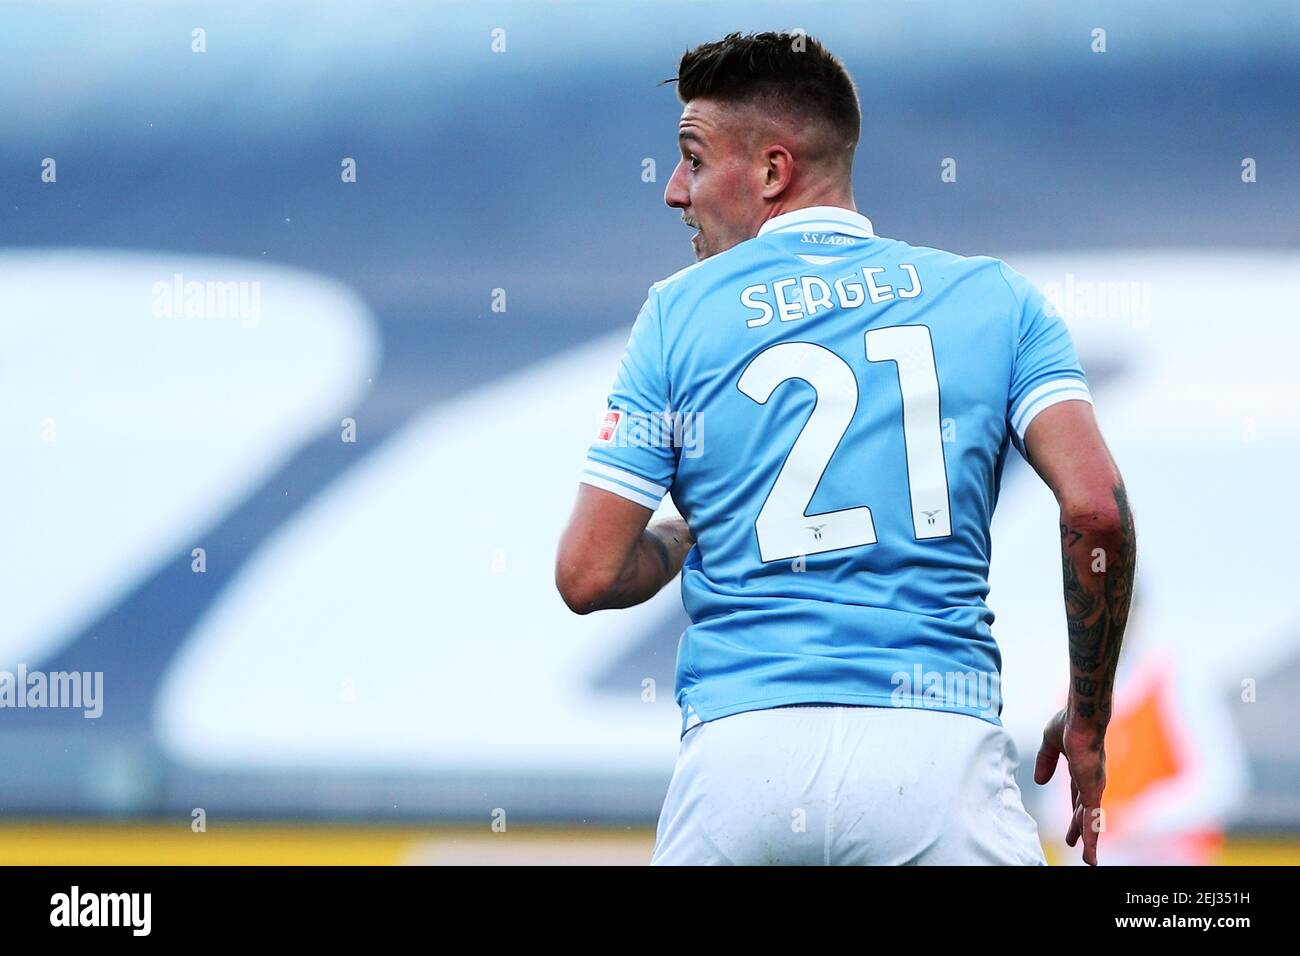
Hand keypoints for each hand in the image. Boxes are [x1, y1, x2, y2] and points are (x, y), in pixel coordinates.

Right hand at [1034, 708, 1106, 864]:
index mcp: (1080, 769)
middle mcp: (1090, 780)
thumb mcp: (1050, 742)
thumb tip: (1038, 781)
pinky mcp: (1092, 789)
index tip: (1072, 825)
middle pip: (1084, 811)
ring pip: (1090, 819)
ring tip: (1089, 860)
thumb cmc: (1068, 721)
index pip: (1077, 797)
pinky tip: (1089, 851)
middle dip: (1080, 828)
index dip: (1074, 813)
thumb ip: (1045, 761)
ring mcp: (1093, 786)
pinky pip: (1091, 818)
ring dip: (1088, 839)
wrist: (1081, 715)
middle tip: (1076, 844)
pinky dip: (1090, 835)